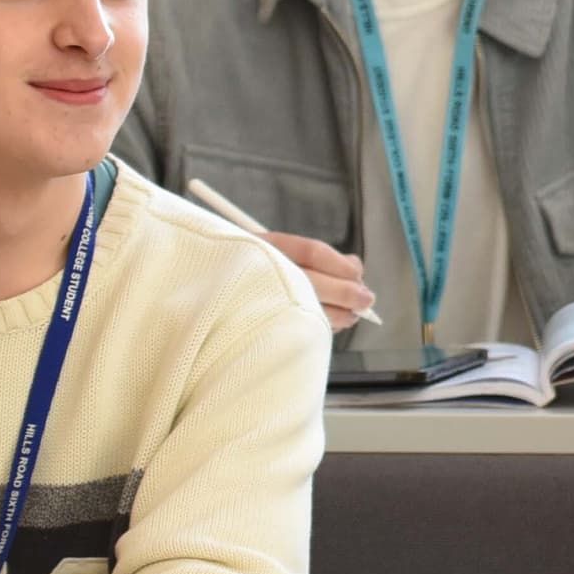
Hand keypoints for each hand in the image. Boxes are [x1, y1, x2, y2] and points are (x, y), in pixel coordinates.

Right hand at [259, 230, 374, 327]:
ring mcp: (253, 297)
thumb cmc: (248, 273)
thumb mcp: (278, 254)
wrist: (206, 298)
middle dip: (346, 293)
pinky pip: (296, 328)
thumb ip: (316, 259)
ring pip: (307, 308)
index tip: (358, 273)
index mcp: (260, 245)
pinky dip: (319, 327)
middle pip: (312, 281)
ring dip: (337, 314)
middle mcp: (255, 269)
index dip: (339, 263)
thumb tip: (355, 267)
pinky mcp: (253, 327)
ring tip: (351, 316)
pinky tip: (329, 325)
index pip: (310, 251)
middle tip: (366, 301)